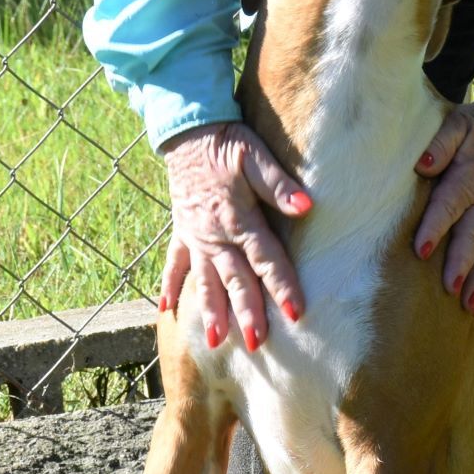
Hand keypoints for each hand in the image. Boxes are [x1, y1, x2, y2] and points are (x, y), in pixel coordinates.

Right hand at [159, 122, 311, 351]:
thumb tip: (307, 206)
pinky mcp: (181, 231)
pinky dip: (170, 286)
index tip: (295, 312)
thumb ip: (279, 184)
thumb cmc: (227, 142)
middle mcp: (215, 234)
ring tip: (215, 341)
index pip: (265, 258)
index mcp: (237, 218)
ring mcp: (195, 236)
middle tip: (257, 342)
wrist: (188, 130)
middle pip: (235, 279)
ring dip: (210, 311)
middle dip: (246, 312)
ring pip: (204, 280)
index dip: (282, 285)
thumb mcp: (254, 155)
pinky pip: (174, 263)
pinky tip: (166, 311)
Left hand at [413, 100, 473, 312]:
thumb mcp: (456, 125)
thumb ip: (440, 143)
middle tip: (449, 285)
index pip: (449, 204)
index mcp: (470, 176)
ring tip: (468, 305)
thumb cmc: (470, 129)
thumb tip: (424, 165)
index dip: (436, 226)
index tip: (422, 250)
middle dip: (460, 261)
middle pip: (471, 235)